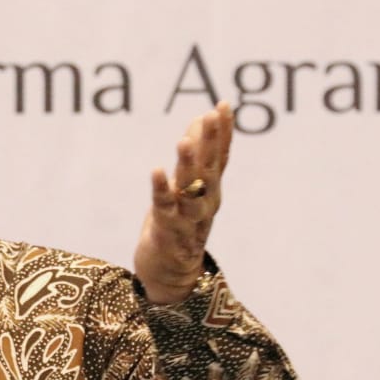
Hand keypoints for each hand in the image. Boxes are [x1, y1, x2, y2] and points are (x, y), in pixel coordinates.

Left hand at [133, 101, 232, 303]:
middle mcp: (205, 203)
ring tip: (183, 141)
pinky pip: (164, 208)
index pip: (221, 157)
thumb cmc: (179, 225)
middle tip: (210, 115)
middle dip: (210, 142)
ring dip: (187, 165)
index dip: (223, 131)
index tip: (223, 104)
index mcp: (211, 190)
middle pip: (210, 169)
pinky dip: (161, 189)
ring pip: (190, 189)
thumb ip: (197, 156)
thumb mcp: (189, 188)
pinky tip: (156, 170)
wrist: (172, 275)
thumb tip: (199, 119)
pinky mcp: (167, 232)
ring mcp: (188, 218)